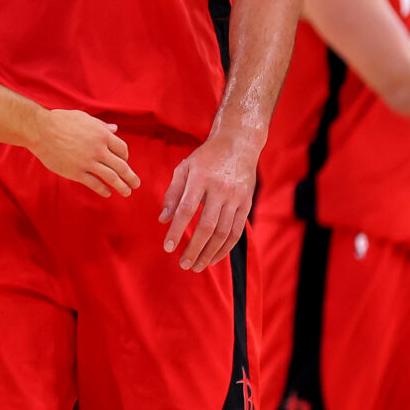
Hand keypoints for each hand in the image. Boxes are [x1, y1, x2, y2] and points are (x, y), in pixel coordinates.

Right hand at [26, 110, 138, 197]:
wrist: (41, 130)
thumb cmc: (62, 121)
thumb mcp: (84, 118)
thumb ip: (101, 126)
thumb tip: (115, 128)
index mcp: (102, 134)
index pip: (122, 149)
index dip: (126, 157)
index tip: (124, 162)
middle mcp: (98, 149)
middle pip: (121, 166)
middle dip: (131, 177)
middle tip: (136, 184)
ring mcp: (87, 162)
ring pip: (111, 177)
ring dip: (122, 186)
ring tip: (127, 192)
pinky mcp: (76, 172)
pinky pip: (94, 184)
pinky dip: (103, 190)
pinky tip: (107, 193)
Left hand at [159, 131, 258, 271]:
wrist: (238, 144)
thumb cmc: (206, 158)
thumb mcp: (184, 168)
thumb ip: (173, 194)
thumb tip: (163, 220)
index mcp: (200, 178)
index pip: (187, 209)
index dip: (177, 230)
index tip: (168, 247)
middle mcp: (220, 189)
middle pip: (207, 226)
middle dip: (194, 248)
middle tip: (183, 264)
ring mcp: (236, 197)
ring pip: (224, 233)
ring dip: (210, 253)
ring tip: (197, 265)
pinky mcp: (246, 204)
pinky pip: (237, 231)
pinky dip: (226, 248)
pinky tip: (214, 258)